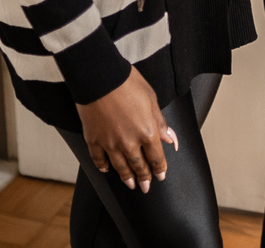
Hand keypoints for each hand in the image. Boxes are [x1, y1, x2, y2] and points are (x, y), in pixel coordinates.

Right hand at [77, 68, 175, 193]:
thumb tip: (171, 138)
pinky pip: (99, 159)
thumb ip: (160, 122)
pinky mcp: (93, 139)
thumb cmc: (127, 83)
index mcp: (147, 132)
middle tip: (146, 186)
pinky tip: (106, 170)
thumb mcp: (152, 99)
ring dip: (126, 177)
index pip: (156, 157)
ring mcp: (110, 143)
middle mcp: (129, 142)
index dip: (159, 168)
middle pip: (139, 165)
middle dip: (145, 178)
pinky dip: (103, 166)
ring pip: (120, 166)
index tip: (161, 175)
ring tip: (130, 184)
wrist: (100, 78)